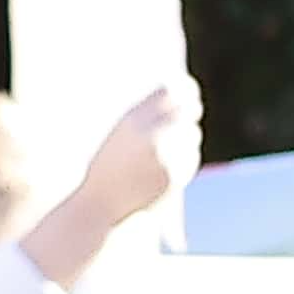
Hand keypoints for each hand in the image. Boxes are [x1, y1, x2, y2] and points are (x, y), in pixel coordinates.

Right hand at [19, 83, 200, 281]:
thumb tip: (179, 94)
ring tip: (162, 154)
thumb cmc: (109, 168)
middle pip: (186, 110)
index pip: (168, 91)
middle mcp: (148, 135)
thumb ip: (146, 117)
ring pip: (191, 133)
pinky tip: (165, 170)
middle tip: (192, 111)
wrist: (100, 205)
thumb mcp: (122, 135)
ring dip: (186, 139)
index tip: (190, 91)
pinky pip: (191, 156)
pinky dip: (185, 160)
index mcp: (131, 121)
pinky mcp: (173, 175)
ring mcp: (163, 155)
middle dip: (191, 110)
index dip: (183, 88)